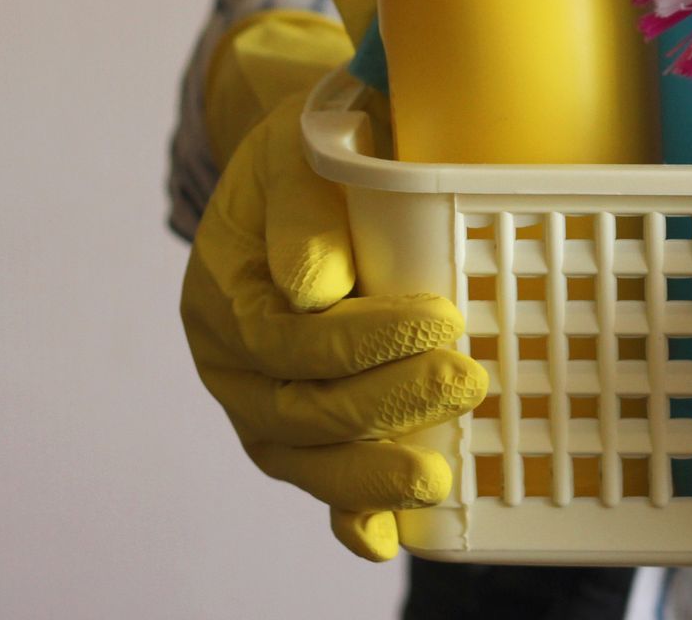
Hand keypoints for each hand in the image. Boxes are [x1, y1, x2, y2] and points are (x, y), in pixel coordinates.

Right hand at [180, 14, 486, 560]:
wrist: (303, 168)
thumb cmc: (310, 154)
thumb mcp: (300, 153)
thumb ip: (306, 212)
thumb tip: (315, 286)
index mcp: (224, 290)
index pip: (286, 335)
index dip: (363, 338)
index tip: (441, 318)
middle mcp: (231, 359)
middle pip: (299, 406)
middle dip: (388, 403)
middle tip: (467, 382)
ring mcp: (260, 400)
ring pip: (304, 456)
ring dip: (371, 472)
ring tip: (437, 477)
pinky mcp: (297, 426)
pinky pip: (316, 476)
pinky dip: (349, 510)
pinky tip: (384, 538)